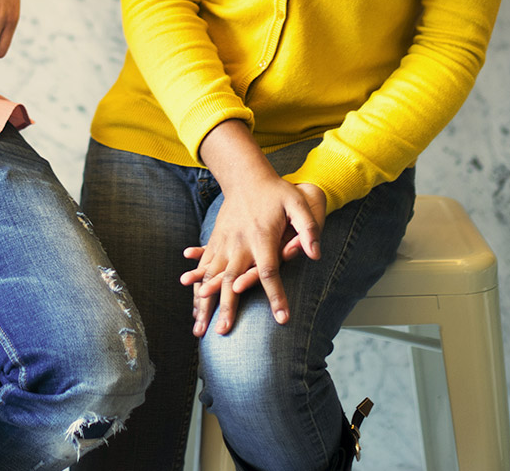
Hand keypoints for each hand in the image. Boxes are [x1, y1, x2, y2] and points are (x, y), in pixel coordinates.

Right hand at [180, 178, 325, 336]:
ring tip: (199, 328)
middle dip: (227, 308)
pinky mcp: (216, 242)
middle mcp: (239, 244)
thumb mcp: (297, 203)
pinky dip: (197, 288)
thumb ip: (308, 228)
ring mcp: (224, 243)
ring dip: (204, 304)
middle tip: (223, 332)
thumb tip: (316, 254)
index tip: (282, 319)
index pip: (269, 272)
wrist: (246, 177)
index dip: (276, 296)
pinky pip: (204, 268)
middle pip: (232, 281)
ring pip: (211, 278)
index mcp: (261, 237)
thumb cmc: (276, 192)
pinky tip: (193, 305)